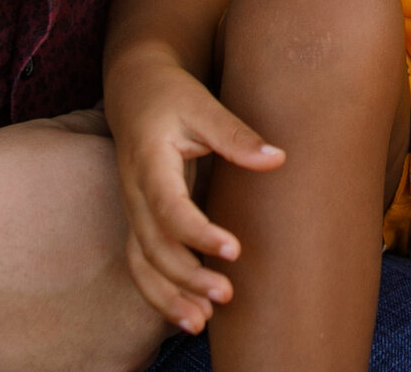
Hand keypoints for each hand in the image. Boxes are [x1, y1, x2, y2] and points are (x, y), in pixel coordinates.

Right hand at [109, 66, 283, 332]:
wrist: (134, 90)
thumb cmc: (171, 95)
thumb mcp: (203, 105)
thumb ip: (236, 135)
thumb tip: (277, 159)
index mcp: (149, 161)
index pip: (168, 206)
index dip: (197, 232)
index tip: (233, 250)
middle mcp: (135, 192)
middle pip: (154, 245)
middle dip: (187, 276)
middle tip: (227, 293)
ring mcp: (133, 209)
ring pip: (142, 263)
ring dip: (168, 296)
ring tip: (203, 322)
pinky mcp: (139, 219)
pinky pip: (142, 264)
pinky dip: (160, 293)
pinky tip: (190, 313)